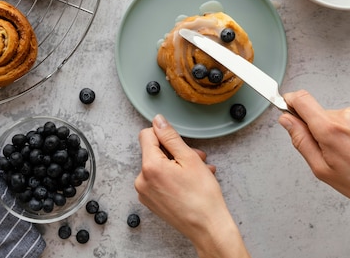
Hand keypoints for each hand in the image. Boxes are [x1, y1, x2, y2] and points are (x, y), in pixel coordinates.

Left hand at [135, 114, 250, 257]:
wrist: (208, 228)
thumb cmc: (202, 196)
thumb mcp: (189, 158)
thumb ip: (170, 137)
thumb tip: (158, 120)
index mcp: (149, 167)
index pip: (147, 135)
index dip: (165, 134)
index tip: (180, 143)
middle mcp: (141, 180)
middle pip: (154, 152)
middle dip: (175, 151)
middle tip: (198, 157)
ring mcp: (145, 193)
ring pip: (159, 166)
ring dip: (178, 164)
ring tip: (199, 171)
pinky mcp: (151, 202)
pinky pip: (159, 181)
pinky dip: (173, 177)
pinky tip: (191, 182)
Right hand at [279, 90, 349, 239]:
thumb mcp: (322, 170)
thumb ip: (300, 140)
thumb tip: (286, 120)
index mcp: (330, 129)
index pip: (301, 99)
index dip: (290, 101)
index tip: (287, 106)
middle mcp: (347, 115)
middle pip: (320, 113)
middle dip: (320, 129)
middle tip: (333, 153)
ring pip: (338, 117)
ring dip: (340, 131)